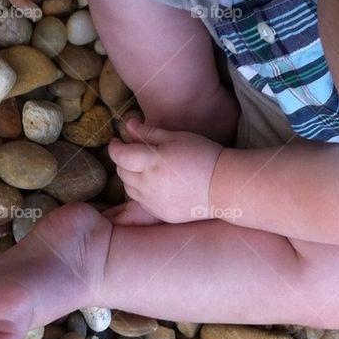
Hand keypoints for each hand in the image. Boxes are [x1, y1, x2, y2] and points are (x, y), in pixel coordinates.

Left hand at [107, 118, 222, 223]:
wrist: (223, 186)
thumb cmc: (202, 155)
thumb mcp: (176, 138)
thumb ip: (149, 133)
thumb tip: (128, 125)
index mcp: (151, 162)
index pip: (120, 156)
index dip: (115, 148)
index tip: (117, 142)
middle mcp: (148, 184)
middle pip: (122, 173)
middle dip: (122, 161)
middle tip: (132, 153)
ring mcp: (153, 202)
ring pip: (129, 189)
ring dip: (130, 177)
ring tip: (144, 169)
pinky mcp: (160, 214)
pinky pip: (141, 202)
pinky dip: (141, 192)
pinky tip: (155, 185)